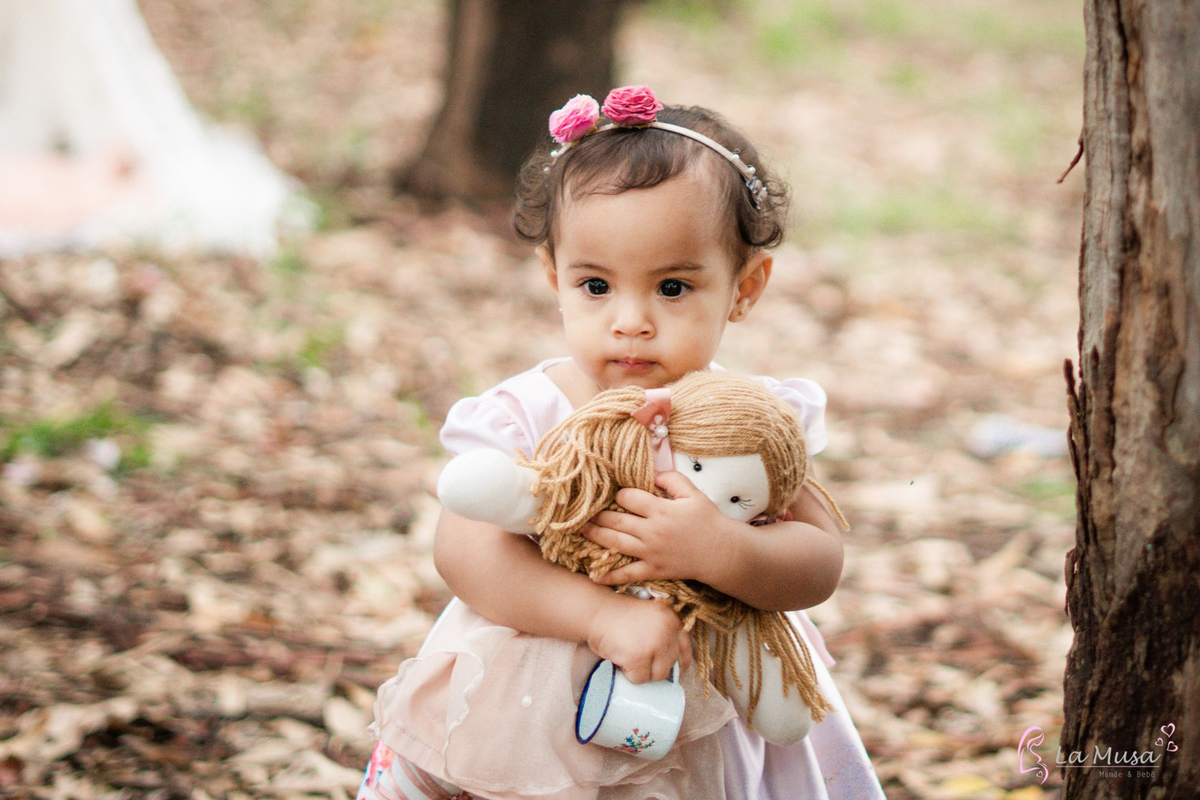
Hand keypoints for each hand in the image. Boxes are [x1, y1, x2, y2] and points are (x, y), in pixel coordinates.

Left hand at [583, 471, 734, 585]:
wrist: (721, 552)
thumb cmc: (708, 520)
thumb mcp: (693, 493)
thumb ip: (672, 479)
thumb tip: (652, 473)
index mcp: (660, 510)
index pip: (628, 498)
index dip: (619, 494)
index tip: (617, 495)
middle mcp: (652, 531)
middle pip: (615, 519)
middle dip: (597, 514)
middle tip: (583, 510)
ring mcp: (650, 552)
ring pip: (615, 542)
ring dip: (595, 535)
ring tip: (580, 529)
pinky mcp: (653, 570)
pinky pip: (628, 574)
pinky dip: (611, 577)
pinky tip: (595, 576)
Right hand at [586, 593, 691, 683]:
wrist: (596, 610)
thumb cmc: (619, 614)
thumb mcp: (650, 615)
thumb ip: (663, 632)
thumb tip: (675, 664)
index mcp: (671, 619)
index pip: (685, 648)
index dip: (680, 661)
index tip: (675, 670)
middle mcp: (667, 631)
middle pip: (670, 664)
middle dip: (655, 666)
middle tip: (639, 658)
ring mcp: (654, 644)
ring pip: (658, 675)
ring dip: (644, 672)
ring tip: (629, 658)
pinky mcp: (638, 657)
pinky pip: (640, 679)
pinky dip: (629, 674)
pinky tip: (621, 660)